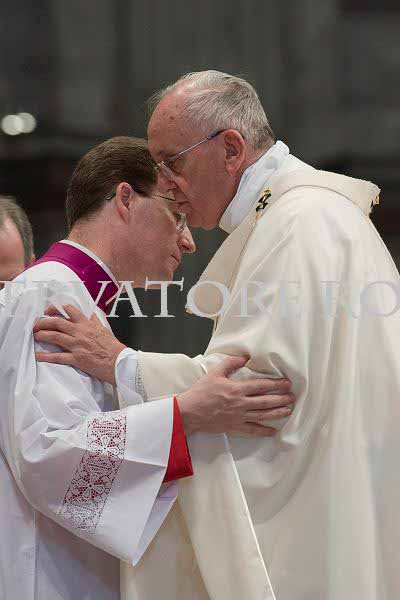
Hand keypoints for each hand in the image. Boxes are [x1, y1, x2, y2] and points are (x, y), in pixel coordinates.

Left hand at [33, 304, 125, 384]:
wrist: (118, 361)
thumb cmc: (113, 346)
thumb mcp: (104, 328)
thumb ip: (94, 320)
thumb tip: (89, 313)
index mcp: (87, 324)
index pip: (69, 311)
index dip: (56, 309)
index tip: (48, 311)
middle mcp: (80, 332)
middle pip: (57, 322)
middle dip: (43, 321)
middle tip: (36, 324)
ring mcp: (77, 345)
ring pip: (55, 336)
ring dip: (42, 335)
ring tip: (35, 335)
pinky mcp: (76, 359)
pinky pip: (57, 357)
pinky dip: (46, 357)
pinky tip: (37, 356)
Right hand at [176, 356, 294, 436]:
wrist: (189, 412)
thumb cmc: (201, 392)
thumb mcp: (214, 373)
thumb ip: (230, 363)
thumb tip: (244, 357)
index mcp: (236, 389)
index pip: (261, 386)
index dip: (276, 384)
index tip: (287, 383)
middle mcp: (240, 404)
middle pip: (266, 401)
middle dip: (281, 399)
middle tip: (292, 397)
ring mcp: (238, 417)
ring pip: (262, 415)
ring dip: (277, 413)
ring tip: (288, 410)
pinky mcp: (234, 427)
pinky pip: (252, 430)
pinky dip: (263, 431)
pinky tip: (272, 432)